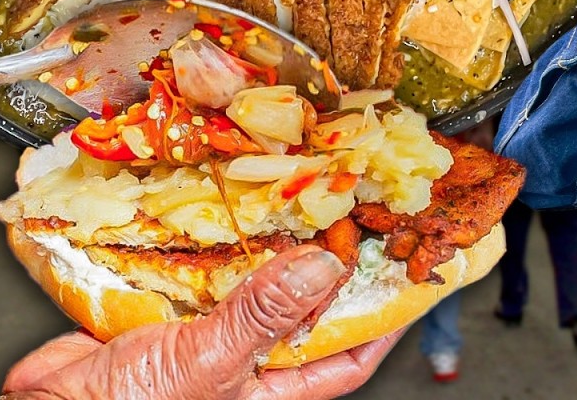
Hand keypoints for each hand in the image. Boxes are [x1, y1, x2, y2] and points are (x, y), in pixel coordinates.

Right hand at [2, 245, 402, 399]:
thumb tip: (323, 267)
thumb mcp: (206, 366)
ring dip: (270, 243)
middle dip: (326, 260)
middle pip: (304, 307)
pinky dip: (212, 241)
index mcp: (270, 390)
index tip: (410, 268)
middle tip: (354, 208)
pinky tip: (224, 206)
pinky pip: (202, 271)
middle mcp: (246, 362)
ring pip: (254, 282)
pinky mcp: (165, 312)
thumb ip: (262, 316)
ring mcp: (206, 335)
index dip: (383, 313)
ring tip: (299, 195)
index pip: (349, 352)